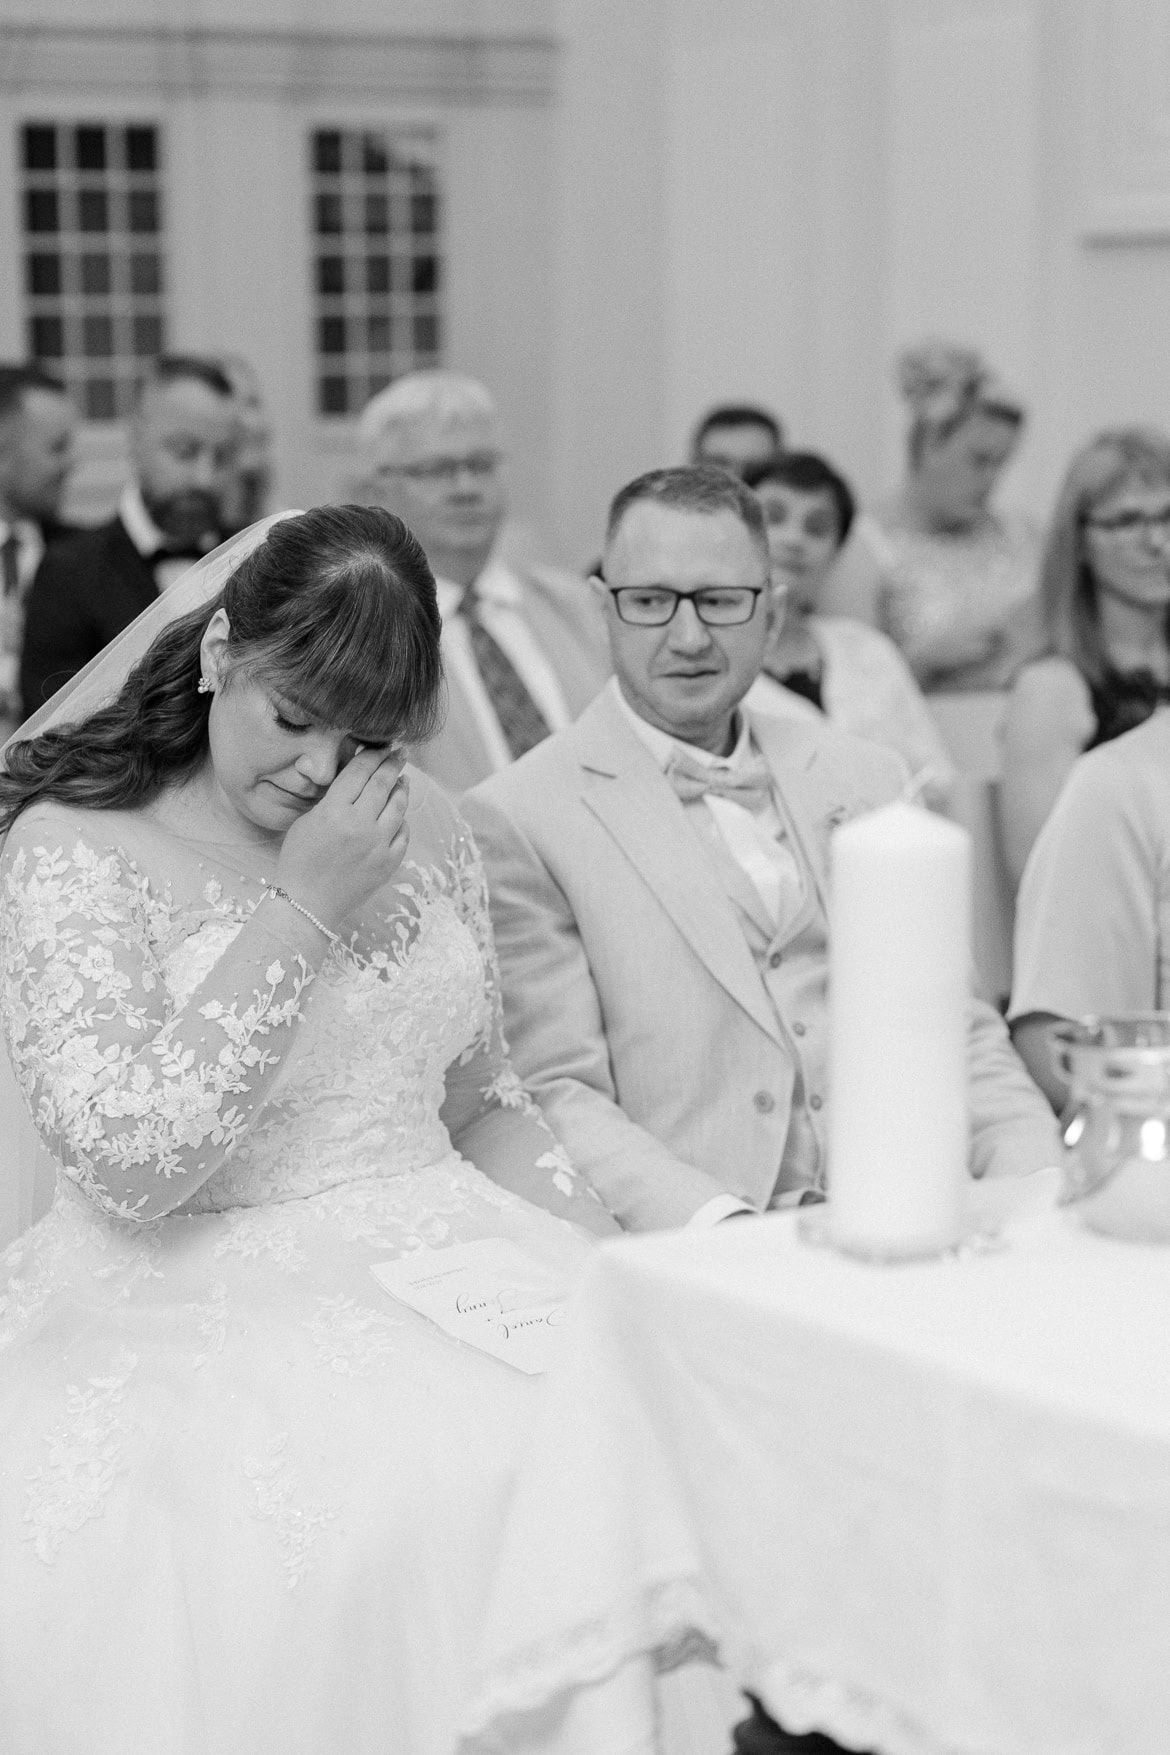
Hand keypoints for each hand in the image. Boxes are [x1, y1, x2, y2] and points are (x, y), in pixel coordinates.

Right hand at [276, 749, 409, 927]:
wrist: (307, 905)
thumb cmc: (299, 862)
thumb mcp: (307, 822)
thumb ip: (333, 800)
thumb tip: (357, 781)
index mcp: (334, 811)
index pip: (360, 772)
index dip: (373, 755)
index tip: (383, 746)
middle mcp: (359, 825)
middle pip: (383, 784)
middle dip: (393, 764)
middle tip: (399, 754)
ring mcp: (377, 845)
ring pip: (398, 806)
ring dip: (402, 789)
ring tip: (402, 781)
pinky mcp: (388, 863)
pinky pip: (403, 833)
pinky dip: (402, 820)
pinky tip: (398, 815)